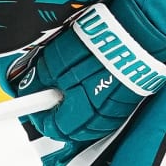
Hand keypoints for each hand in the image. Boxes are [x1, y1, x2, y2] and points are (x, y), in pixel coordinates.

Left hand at [24, 5, 165, 143]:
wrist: (134, 38)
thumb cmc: (96, 52)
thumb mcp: (54, 63)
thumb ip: (40, 81)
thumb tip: (31, 86)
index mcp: (74, 119)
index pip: (48, 127)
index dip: (38, 111)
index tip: (34, 98)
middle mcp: (96, 123)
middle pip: (70, 125)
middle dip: (59, 106)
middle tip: (55, 84)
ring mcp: (114, 114)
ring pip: (89, 116)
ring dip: (79, 101)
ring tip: (79, 76)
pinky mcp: (128, 103)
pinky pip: (106, 106)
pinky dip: (98, 95)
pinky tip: (97, 75)